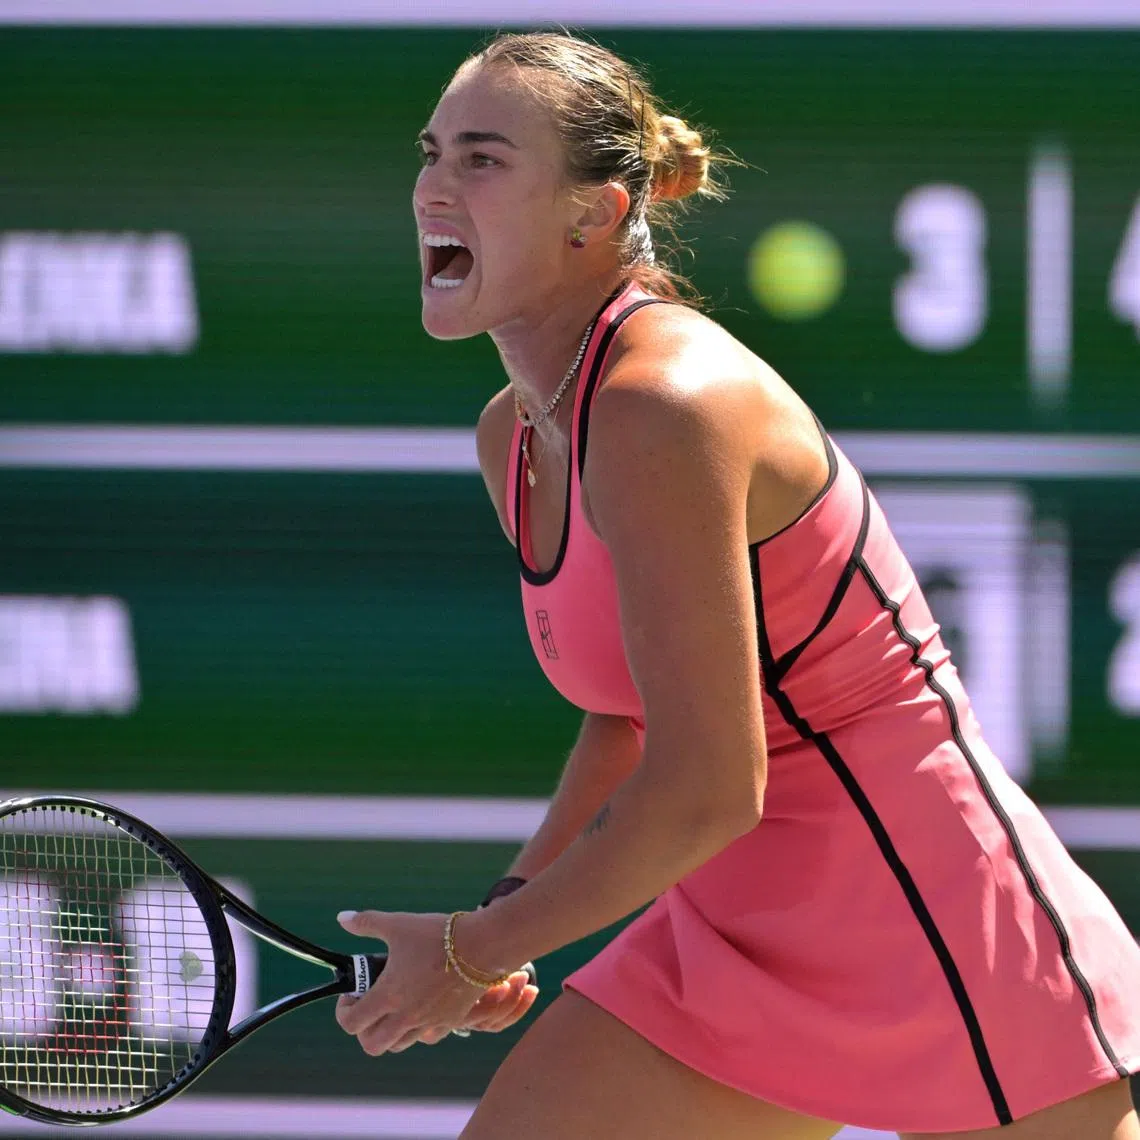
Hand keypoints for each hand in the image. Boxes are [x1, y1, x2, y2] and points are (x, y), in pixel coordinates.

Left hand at [332, 910, 536, 1054]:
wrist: (482, 945)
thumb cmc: (437, 934)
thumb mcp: (397, 924)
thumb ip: (366, 922)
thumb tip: (342, 918)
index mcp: (388, 996)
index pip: (351, 1023)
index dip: (344, 1011)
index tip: (353, 993)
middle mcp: (406, 1017)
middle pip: (372, 1045)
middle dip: (364, 1030)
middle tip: (370, 1005)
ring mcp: (429, 1022)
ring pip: (399, 1045)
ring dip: (390, 1031)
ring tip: (394, 1006)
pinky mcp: (450, 1021)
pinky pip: (426, 1037)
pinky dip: (418, 1029)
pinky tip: (420, 1006)